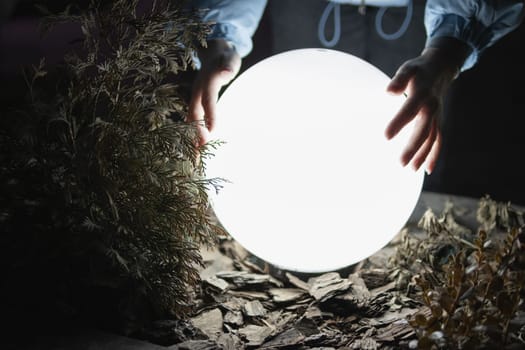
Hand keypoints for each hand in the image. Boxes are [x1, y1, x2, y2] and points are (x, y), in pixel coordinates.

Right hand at [188, 39, 240, 145]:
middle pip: (194, 116)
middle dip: (195, 134)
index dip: (209, 114)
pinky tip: (196, 154)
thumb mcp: (229, 57)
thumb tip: (227, 70)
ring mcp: (195, 100)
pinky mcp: (197, 107)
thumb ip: (228, 64)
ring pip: (191, 123)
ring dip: (192, 140)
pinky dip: (194, 138)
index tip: (212, 130)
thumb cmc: (225, 57)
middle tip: (197, 154)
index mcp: (206, 83)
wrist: (214, 54)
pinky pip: (194, 124)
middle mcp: (197, 93)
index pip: (208, 100)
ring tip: (194, 162)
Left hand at [385, 41, 467, 173]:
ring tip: (411, 169)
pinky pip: (438, 140)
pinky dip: (434, 155)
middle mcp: (432, 108)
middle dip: (413, 147)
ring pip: (431, 138)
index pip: (409, 111)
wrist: (440, 68)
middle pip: (423, 130)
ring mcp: (437, 116)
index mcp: (422, 95)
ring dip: (423, 155)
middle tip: (401, 162)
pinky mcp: (438, 122)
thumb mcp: (408, 69)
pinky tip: (427, 170)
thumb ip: (399, 80)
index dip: (398, 123)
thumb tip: (389, 91)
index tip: (386, 137)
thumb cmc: (418, 70)